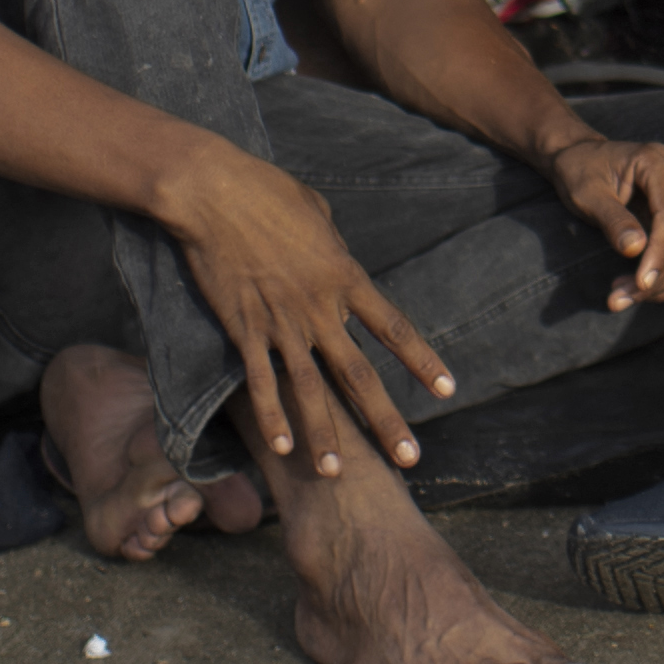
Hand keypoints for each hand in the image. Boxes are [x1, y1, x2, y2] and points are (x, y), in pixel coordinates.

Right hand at [157, 133, 457, 476]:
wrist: (214, 192)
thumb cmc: (267, 191)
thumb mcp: (318, 214)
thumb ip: (334, 250)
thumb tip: (340, 266)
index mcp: (345, 276)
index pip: (394, 329)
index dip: (422, 361)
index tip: (448, 389)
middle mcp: (319, 307)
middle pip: (359, 373)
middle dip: (386, 418)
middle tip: (410, 457)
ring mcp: (280, 322)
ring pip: (310, 390)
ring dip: (325, 434)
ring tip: (338, 472)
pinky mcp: (243, 328)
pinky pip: (261, 382)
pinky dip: (272, 417)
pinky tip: (283, 449)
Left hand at [541, 131, 663, 308]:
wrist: (583, 159)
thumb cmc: (581, 172)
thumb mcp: (587, 194)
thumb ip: (612, 219)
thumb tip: (636, 250)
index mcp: (658, 161)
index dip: (660, 252)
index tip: (641, 284)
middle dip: (657, 276)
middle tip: (619, 301)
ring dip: (663, 282)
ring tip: (622, 298)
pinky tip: (636, 287)